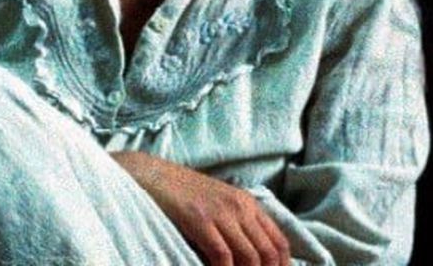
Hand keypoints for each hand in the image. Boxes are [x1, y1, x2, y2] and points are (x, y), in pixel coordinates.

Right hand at [110, 151, 290, 265]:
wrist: (152, 175)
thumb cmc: (182, 195)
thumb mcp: (218, 205)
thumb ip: (236, 226)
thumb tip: (250, 259)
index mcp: (248, 204)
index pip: (279, 242)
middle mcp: (240, 207)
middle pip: (268, 253)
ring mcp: (221, 213)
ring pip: (249, 257)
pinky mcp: (200, 220)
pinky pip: (222, 255)